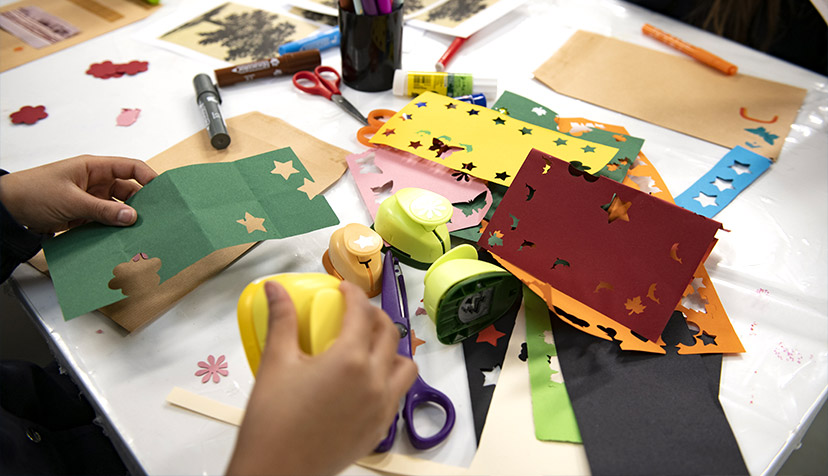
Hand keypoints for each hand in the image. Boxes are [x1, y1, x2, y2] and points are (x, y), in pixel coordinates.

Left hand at [0, 155, 156, 233]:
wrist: (5, 210)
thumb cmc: (32, 192)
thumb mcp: (71, 201)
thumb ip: (103, 210)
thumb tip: (131, 216)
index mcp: (93, 167)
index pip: (130, 167)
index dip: (149, 177)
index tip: (163, 193)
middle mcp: (94, 181)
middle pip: (127, 191)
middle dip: (140, 205)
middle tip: (153, 219)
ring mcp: (89, 199)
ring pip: (116, 209)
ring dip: (124, 220)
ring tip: (137, 233)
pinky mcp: (83, 215)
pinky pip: (104, 221)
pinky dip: (111, 230)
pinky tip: (119, 239)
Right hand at [227, 281, 417, 475]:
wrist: (275, 472)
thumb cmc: (272, 422)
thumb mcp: (276, 363)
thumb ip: (281, 320)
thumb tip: (275, 289)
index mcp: (349, 359)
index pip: (361, 313)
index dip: (353, 294)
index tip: (343, 289)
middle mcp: (374, 381)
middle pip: (389, 334)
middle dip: (374, 316)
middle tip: (354, 313)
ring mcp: (381, 407)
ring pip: (404, 366)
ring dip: (391, 350)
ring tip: (368, 347)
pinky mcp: (379, 429)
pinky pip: (397, 395)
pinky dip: (389, 379)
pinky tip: (365, 380)